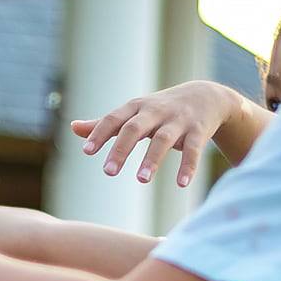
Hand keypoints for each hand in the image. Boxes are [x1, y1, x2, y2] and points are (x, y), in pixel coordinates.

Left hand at [72, 81, 241, 185]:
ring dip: (152, 159)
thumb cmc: (161, 110)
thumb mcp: (134, 113)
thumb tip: (73, 128)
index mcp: (136, 108)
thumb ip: (106, 123)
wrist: (207, 96)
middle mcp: (155, 112)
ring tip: (141, 180)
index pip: (113, 119)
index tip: (87, 152)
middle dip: (121, 149)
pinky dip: (188, 166)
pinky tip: (181, 184)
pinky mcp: (198, 131)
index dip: (100, 133)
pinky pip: (193, 150)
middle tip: (108, 172)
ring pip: (163, 139)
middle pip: (135, 128)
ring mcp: (178, 121)